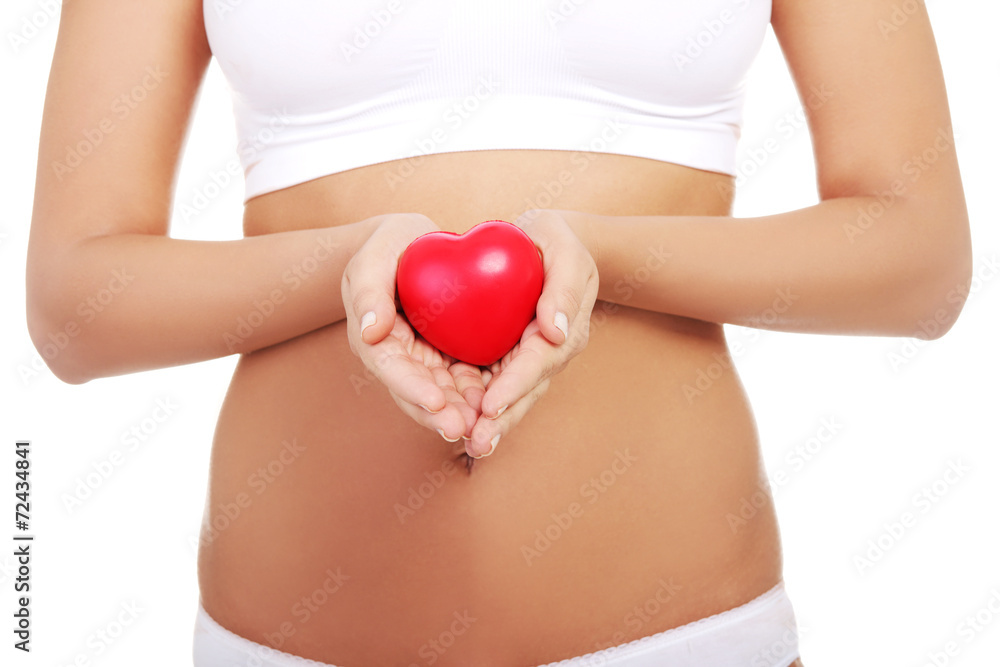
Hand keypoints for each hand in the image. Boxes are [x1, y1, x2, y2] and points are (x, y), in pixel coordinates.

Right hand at [341, 214, 485, 441]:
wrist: (414, 243)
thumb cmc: (388, 245)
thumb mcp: (373, 259)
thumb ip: (369, 291)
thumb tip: (370, 332)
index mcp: (376, 339)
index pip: (391, 369)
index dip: (411, 388)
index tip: (434, 401)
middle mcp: (400, 357)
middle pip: (418, 392)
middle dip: (439, 413)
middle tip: (463, 428)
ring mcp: (427, 360)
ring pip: (444, 393)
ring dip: (462, 411)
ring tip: (483, 426)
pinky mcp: (451, 355)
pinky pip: (466, 378)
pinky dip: (480, 393)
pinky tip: (500, 404)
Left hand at [466, 209, 599, 457]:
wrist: (544, 242)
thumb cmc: (553, 238)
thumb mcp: (563, 246)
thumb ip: (564, 285)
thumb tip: (555, 331)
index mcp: (565, 327)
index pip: (538, 361)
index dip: (514, 385)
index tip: (490, 405)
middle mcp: (550, 350)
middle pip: (526, 390)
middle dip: (502, 419)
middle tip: (477, 442)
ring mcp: (530, 358)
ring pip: (513, 397)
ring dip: (493, 424)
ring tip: (470, 447)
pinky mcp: (510, 357)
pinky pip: (496, 386)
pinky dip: (482, 409)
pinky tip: (462, 429)